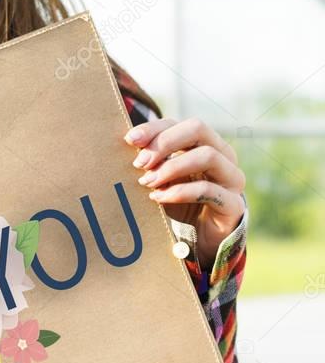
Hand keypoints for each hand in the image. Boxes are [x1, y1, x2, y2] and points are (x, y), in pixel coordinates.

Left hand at [126, 117, 244, 270]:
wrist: (203, 239)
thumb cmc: (181, 204)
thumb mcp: (163, 180)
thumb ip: (152, 164)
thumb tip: (129, 148)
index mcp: (206, 144)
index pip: (180, 123)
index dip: (154, 128)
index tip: (130, 140)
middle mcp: (224, 155)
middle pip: (198, 128)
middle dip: (164, 142)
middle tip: (140, 163)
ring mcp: (232, 178)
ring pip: (207, 156)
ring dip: (171, 167)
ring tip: (148, 182)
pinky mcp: (233, 203)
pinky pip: (208, 190)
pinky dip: (179, 192)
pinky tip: (158, 198)